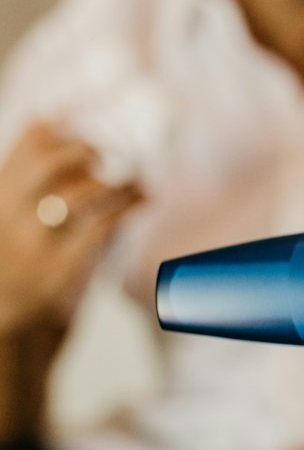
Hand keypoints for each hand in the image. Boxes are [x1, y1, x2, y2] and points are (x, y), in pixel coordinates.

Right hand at [0, 122, 141, 333]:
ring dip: (118, 181)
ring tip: (137, 183)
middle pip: (48, 160)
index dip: (59, 125)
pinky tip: (143, 201)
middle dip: (85, 150)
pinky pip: (101, 226)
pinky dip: (128, 207)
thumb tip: (60, 120)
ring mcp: (34, 244)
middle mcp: (10, 217)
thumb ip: (31, 178)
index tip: (82, 121)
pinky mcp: (60, 270)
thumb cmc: (21, 266)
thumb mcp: (15, 216)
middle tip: (107, 157)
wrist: (7, 329)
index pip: (27, 143)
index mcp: (0, 197)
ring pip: (80, 192)